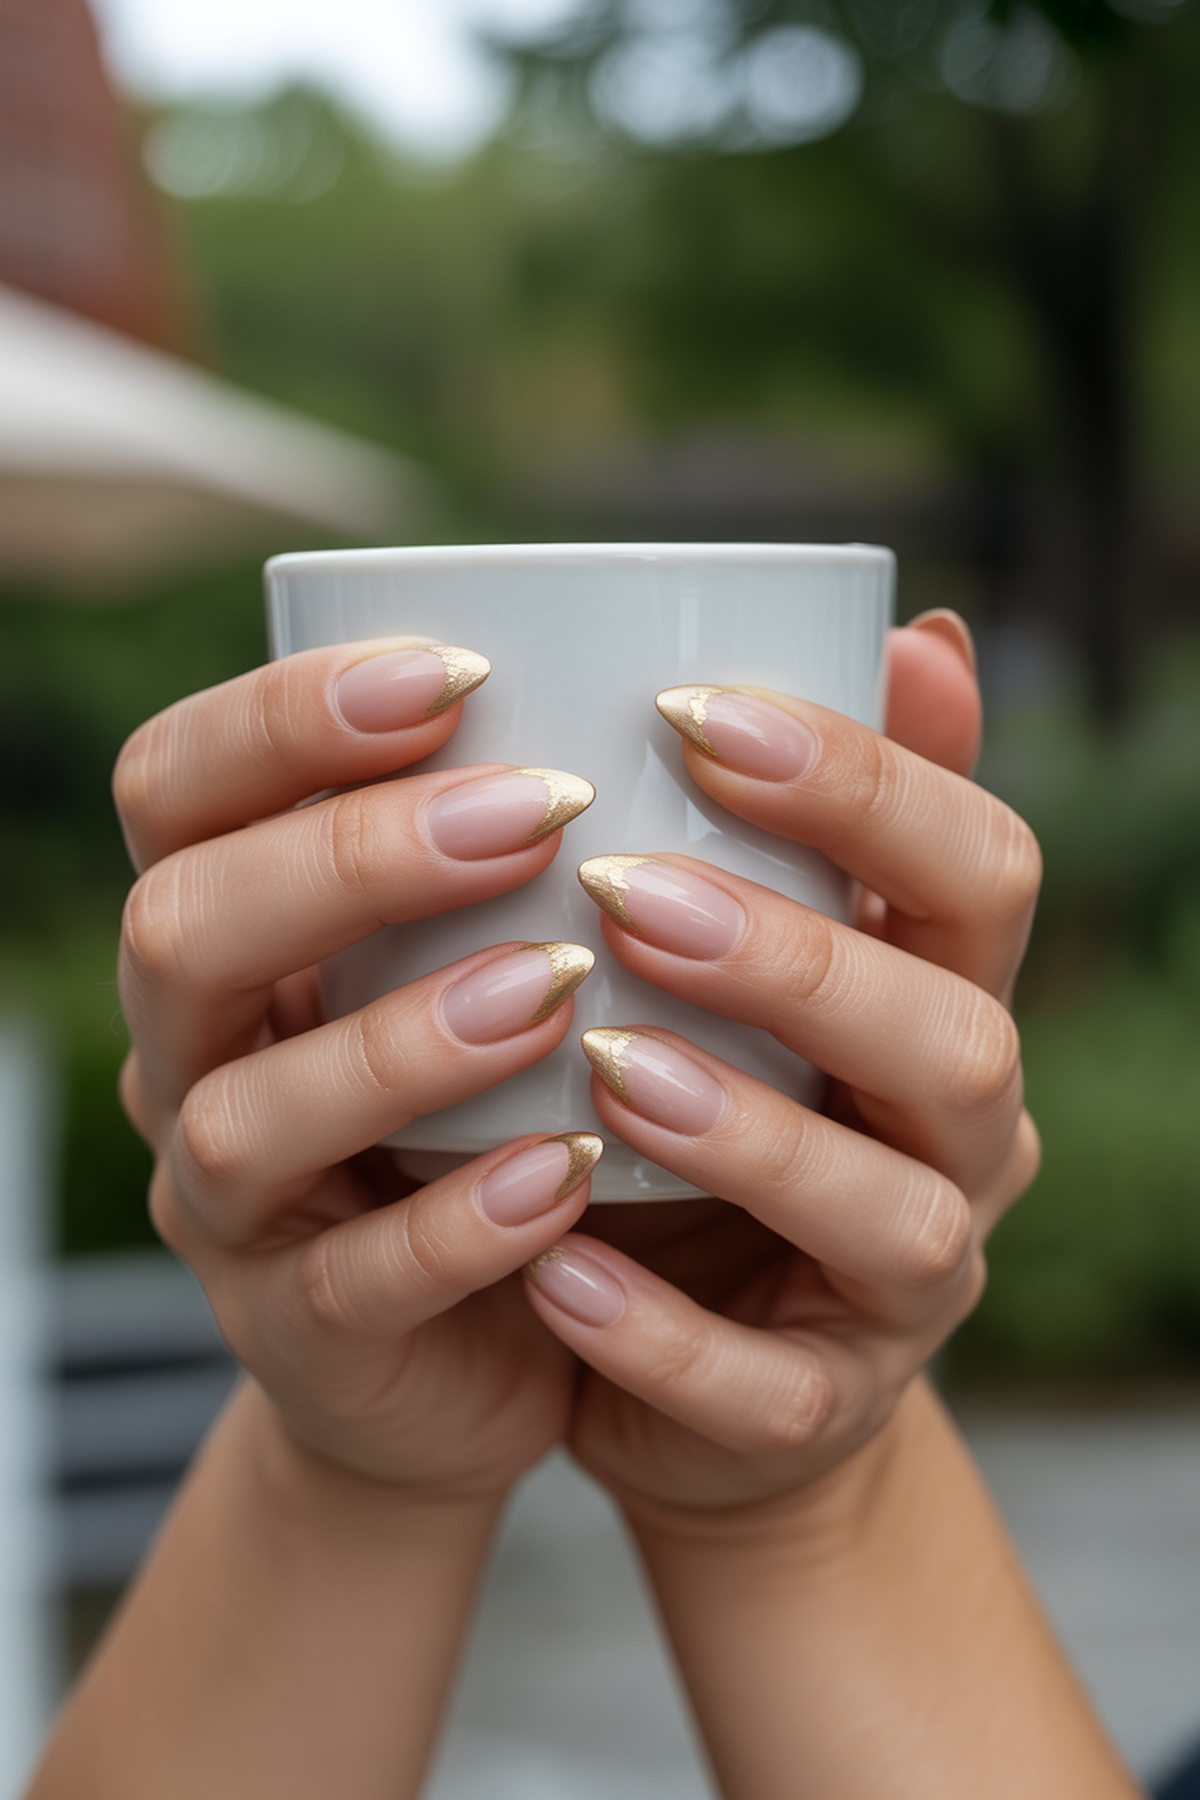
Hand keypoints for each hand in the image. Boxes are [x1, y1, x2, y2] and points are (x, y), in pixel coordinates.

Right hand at [114, 638, 601, 1497]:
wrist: (488, 1348)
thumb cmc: (512, 1105)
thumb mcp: (505, 955)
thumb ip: (559, 839)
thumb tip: (759, 675)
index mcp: (230, 933)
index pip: (176, 791)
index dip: (281, 719)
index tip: (457, 671)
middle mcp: (195, 1059)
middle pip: (181, 930)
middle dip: (347, 857)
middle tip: (531, 813)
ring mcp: (232, 1210)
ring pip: (245, 1118)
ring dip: (400, 1042)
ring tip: (556, 985)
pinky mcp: (302, 1339)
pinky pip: (352, 1285)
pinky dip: (459, 1224)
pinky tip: (569, 1169)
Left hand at [523, 612, 1041, 1511]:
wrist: (694, 1346)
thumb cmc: (718, 1108)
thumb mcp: (773, 959)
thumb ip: (827, 816)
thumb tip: (914, 627)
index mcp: (944, 1000)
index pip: (981, 872)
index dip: (869, 788)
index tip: (698, 713)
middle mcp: (958, 1139)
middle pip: (954, 1040)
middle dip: (801, 962)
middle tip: (629, 894)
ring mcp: (904, 1285)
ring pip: (892, 1217)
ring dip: (752, 1139)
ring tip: (606, 1067)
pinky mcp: (817, 1406)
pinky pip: (769, 1389)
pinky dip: (661, 1335)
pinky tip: (552, 1267)